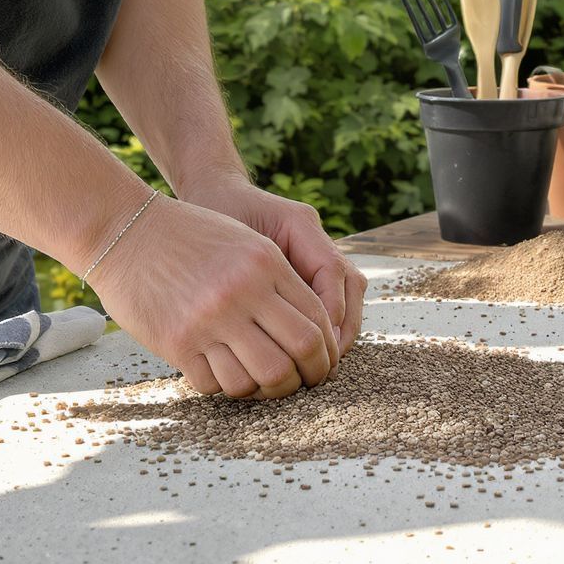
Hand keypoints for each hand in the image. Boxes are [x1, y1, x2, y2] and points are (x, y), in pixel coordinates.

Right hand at [88, 194, 338, 398]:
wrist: (124, 232)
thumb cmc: (188, 236)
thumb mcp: (244, 242)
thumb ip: (281, 279)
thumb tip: (317, 330)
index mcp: (265, 264)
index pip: (317, 321)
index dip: (327, 352)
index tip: (321, 365)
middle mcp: (242, 293)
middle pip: (300, 354)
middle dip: (309, 377)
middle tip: (302, 384)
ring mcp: (209, 320)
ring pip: (262, 377)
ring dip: (267, 390)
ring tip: (262, 383)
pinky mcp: (177, 343)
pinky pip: (217, 384)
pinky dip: (226, 387)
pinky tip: (223, 374)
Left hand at [180, 175, 366, 354]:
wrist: (212, 196)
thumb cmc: (214, 213)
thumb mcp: (225, 240)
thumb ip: (251, 272)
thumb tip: (277, 322)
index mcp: (301, 224)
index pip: (332, 271)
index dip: (330, 310)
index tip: (318, 343)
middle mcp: (316, 240)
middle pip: (351, 287)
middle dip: (341, 330)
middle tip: (325, 364)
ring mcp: (316, 256)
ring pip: (347, 298)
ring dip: (338, 335)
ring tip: (320, 366)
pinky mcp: (307, 274)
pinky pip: (328, 304)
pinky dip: (323, 333)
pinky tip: (306, 358)